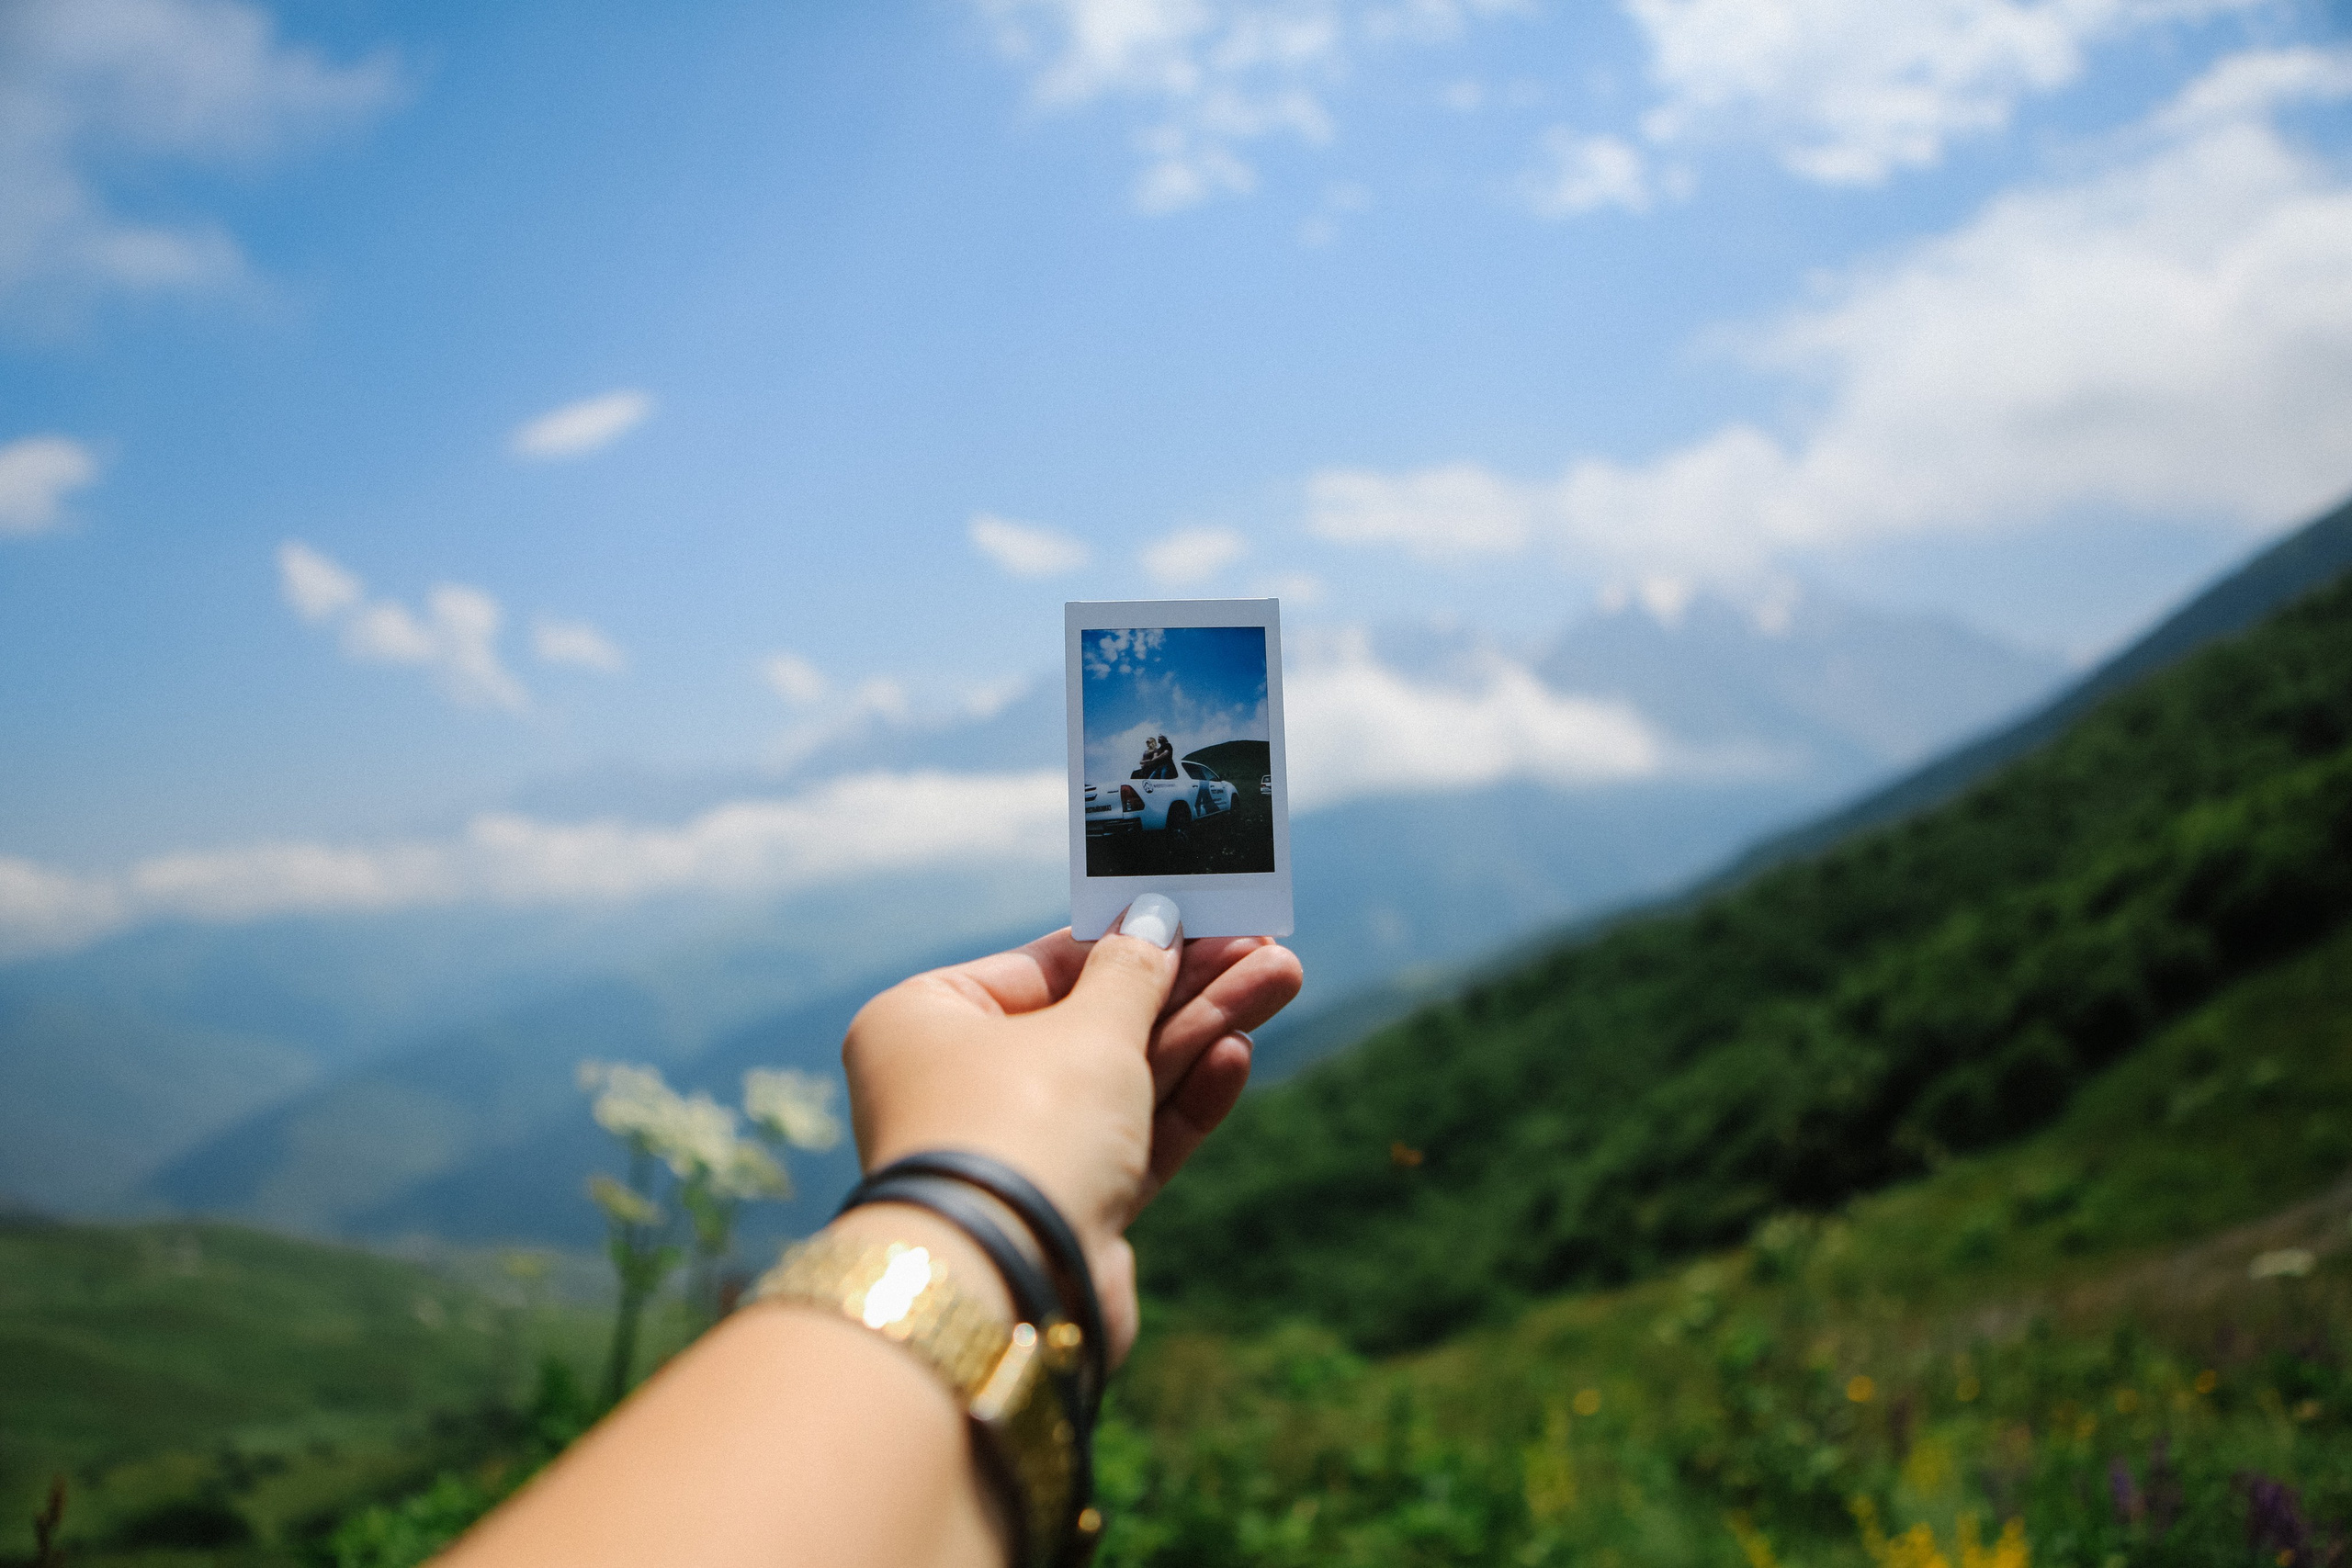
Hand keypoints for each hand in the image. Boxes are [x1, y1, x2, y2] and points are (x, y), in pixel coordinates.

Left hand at [841, 897, 1302, 1361]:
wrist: (1007, 1284)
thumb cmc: (1025, 1125)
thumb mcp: (1089, 1028)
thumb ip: (1133, 972)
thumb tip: (1155, 919)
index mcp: (927, 1022)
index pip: (1043, 965)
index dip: (1129, 939)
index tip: (1199, 915)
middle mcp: (959, 1085)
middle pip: (1093, 1019)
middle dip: (1186, 984)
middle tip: (1266, 949)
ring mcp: (1015, 1152)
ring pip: (1121, 1079)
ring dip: (1202, 1031)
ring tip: (1283, 981)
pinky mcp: (1063, 1210)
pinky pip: (1129, 1141)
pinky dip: (1182, 1099)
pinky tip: (1237, 1054)